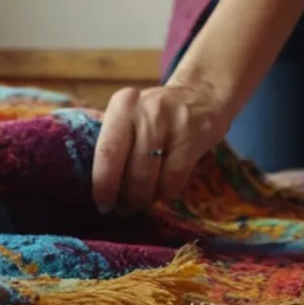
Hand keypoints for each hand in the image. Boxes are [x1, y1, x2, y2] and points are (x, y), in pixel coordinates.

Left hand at [91, 81, 230, 214]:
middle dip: (125, 197)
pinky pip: (175, 177)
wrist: (202, 95)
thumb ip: (116, 143)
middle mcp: (145, 112)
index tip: (102, 204)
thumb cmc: (155, 114)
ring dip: (144, 198)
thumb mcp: (130, 118)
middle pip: (130, 168)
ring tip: (140, 205)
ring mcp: (172, 123)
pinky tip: (161, 195)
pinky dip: (166, 192)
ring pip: (151, 176)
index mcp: (122, 106)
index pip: (106, 152)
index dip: (103, 184)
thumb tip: (101, 188)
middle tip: (123, 210)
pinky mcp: (196, 136)